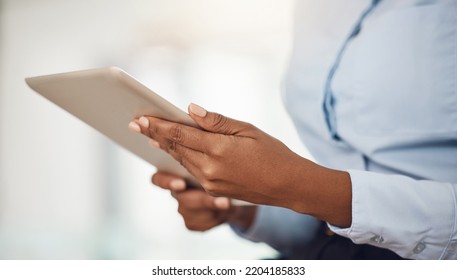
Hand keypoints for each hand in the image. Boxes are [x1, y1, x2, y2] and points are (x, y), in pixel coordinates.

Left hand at [130, 103, 351, 226]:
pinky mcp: (213, 190)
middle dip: (154, 134)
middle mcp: (209, 169)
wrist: (287, 185)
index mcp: (218, 149)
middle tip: (135, 124)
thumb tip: (191, 110)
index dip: (158, 125)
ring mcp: (210, 182)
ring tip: (149, 135)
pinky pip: (190, 171)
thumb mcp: (247, 130)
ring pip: (181, 160)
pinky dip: (179, 158)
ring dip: (164, 146)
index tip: (141, 117)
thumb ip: (216, 122)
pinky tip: (172, 151)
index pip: (180, 134)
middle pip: (175, 148)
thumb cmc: (272, 153)